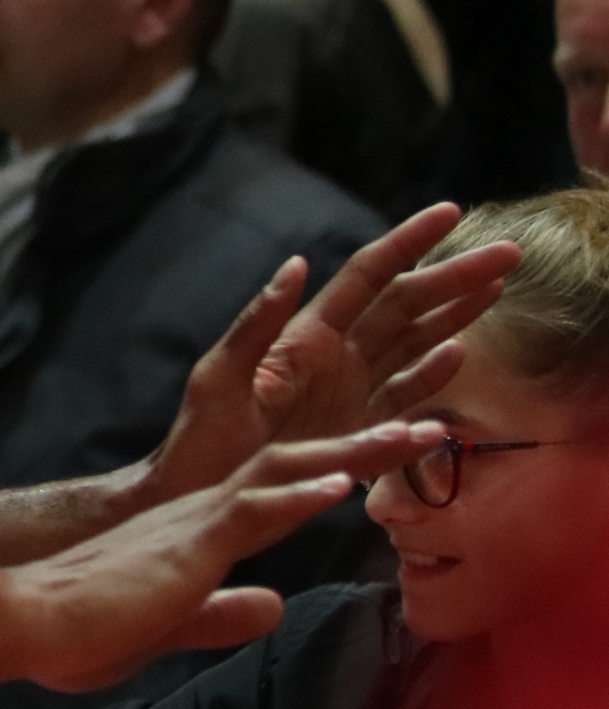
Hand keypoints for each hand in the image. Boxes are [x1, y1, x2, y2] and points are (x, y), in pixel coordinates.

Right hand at [6, 421, 443, 694]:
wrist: (19, 620)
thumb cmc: (77, 630)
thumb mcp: (168, 625)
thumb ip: (221, 614)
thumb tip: (273, 606)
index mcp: (197, 535)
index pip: (278, 494)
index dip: (336, 471)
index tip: (388, 460)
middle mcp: (201, 516)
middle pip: (296, 466)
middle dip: (367, 447)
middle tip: (429, 427)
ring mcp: (194, 527)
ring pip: (287, 473)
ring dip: (356, 452)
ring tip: (415, 433)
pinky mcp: (186, 547)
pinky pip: (252, 512)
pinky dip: (300, 494)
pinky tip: (341, 481)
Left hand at [141, 206, 513, 510]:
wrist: (197, 496)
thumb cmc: (200, 437)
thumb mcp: (222, 377)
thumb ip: (259, 323)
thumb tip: (297, 264)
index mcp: (305, 337)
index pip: (368, 276)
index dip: (409, 242)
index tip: (451, 212)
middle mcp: (334, 356)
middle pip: (405, 304)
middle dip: (454, 275)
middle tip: (511, 252)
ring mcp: (349, 392)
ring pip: (414, 342)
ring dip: (455, 314)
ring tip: (498, 287)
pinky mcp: (357, 430)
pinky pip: (404, 395)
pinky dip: (434, 374)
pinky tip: (460, 352)